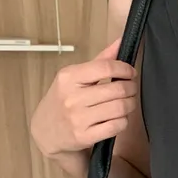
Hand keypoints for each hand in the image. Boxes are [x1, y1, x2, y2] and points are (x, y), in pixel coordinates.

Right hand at [31, 39, 137, 158]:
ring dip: (130, 105)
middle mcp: (72, 97)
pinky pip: (116, 126)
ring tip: (128, 103)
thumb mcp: (74, 77)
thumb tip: (121, 40)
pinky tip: (119, 118)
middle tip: (132, 89)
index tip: (131, 72)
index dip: (125, 69)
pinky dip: (123, 121)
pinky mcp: (85, 136)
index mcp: (69, 77)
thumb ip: (100, 60)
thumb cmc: (63, 100)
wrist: (46, 132)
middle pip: (117, 89)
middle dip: (131, 88)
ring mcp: (78, 118)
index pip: (105, 67)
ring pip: (119, 108)